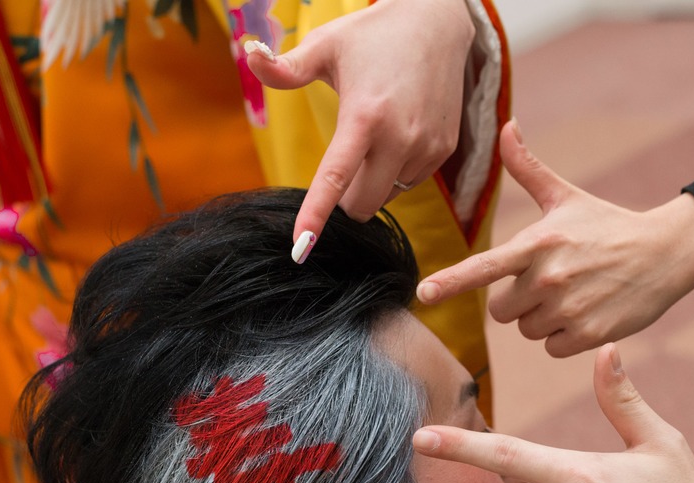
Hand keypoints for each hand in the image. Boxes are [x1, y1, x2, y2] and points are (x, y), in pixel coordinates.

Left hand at [246, 0, 475, 244]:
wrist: (436, 24)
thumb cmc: (371, 34)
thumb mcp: (324, 45)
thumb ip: (284, 66)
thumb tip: (249, 55)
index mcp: (365, 115)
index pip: (335, 178)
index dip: (315, 216)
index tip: (300, 248)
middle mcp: (400, 137)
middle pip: (362, 205)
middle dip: (344, 199)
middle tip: (343, 159)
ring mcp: (426, 147)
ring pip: (387, 196)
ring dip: (372, 182)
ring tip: (376, 133)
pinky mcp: (443, 151)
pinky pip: (409, 183)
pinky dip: (396, 172)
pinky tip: (399, 133)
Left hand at [415, 121, 693, 356]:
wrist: (665, 253)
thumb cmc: (608, 225)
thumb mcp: (567, 197)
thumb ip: (528, 168)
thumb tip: (507, 126)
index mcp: (539, 241)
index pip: (485, 266)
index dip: (451, 282)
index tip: (423, 295)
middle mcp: (550, 276)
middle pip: (502, 310)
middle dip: (519, 300)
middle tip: (552, 280)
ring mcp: (569, 307)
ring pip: (527, 330)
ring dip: (543, 318)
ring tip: (574, 293)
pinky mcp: (588, 334)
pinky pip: (551, 347)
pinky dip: (564, 336)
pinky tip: (587, 313)